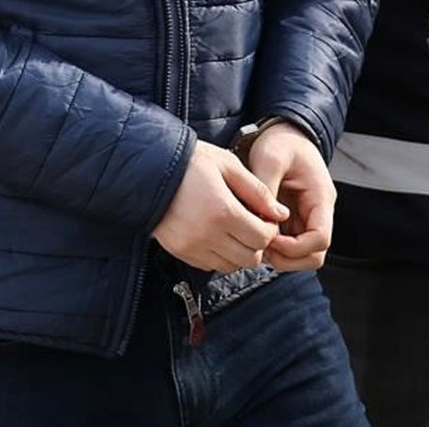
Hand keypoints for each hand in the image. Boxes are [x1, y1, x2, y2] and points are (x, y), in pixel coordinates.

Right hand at [153, 141, 289, 272]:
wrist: (148, 170)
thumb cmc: (190, 162)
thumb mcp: (228, 165)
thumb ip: (258, 191)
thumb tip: (281, 214)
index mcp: (223, 211)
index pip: (262, 238)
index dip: (270, 230)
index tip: (265, 218)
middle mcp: (208, 234)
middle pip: (250, 258)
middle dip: (257, 243)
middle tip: (253, 225)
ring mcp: (192, 246)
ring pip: (231, 266)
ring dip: (239, 252)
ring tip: (234, 230)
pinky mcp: (180, 251)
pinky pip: (210, 266)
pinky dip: (220, 256)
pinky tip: (217, 235)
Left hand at [245, 122, 336, 271]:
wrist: (284, 134)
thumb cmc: (280, 143)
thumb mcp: (270, 158)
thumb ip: (266, 188)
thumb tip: (261, 220)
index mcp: (320, 198)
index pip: (320, 239)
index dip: (295, 248)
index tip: (269, 239)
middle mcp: (318, 212)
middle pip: (314, 255)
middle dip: (288, 258)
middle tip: (261, 248)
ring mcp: (307, 218)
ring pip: (303, 255)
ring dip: (281, 256)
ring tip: (256, 242)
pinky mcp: (294, 220)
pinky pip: (289, 245)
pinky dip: (274, 248)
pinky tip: (255, 235)